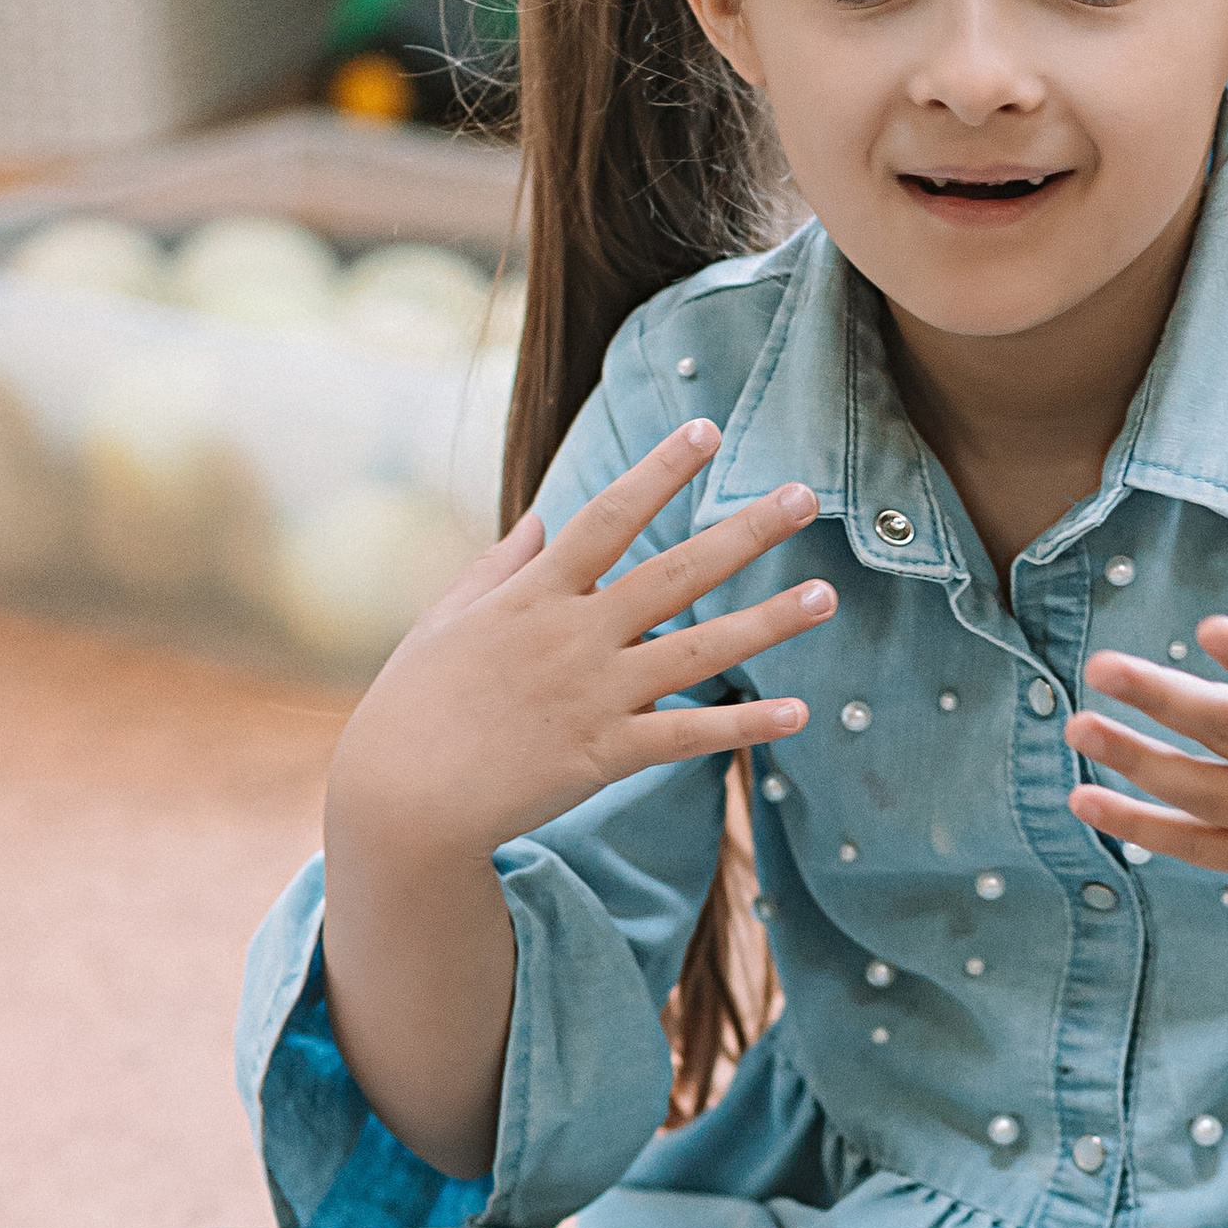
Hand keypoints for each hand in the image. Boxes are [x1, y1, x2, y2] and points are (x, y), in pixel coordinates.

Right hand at [329, 419, 834, 869]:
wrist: (401, 797)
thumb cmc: (415, 704)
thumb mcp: (447, 620)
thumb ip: (500, 567)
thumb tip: (541, 520)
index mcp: (535, 595)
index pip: (609, 517)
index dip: (659, 471)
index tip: (705, 430)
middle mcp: (574, 636)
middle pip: (675, 573)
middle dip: (743, 532)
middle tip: (803, 495)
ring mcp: (594, 695)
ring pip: (698, 651)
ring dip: (767, 623)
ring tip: (826, 596)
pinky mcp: (605, 755)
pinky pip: (687, 737)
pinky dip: (743, 727)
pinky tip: (798, 713)